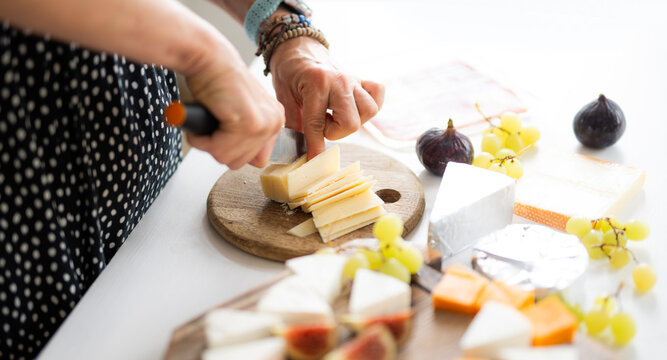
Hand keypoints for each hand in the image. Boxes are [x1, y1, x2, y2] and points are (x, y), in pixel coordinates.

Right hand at [184, 45, 284, 169]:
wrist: (208, 57)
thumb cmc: (215, 82)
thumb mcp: (238, 114)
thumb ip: (244, 138)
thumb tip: (239, 159)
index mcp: (274, 120)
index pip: (257, 160)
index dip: (232, 149)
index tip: (222, 131)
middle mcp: (274, 122)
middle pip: (241, 163)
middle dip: (218, 147)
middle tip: (210, 123)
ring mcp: (264, 124)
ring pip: (228, 159)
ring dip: (208, 143)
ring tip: (207, 118)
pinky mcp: (249, 123)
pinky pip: (219, 149)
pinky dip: (202, 138)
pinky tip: (204, 117)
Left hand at [269, 37, 384, 158]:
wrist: (297, 46)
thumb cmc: (289, 72)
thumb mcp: (283, 97)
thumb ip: (293, 122)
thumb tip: (301, 149)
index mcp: (316, 83)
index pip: (318, 123)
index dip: (315, 145)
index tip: (313, 159)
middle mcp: (339, 80)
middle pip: (352, 123)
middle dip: (336, 132)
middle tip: (323, 124)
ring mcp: (353, 79)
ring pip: (369, 111)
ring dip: (352, 120)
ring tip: (336, 116)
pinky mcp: (361, 80)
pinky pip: (378, 95)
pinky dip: (371, 104)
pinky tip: (354, 108)